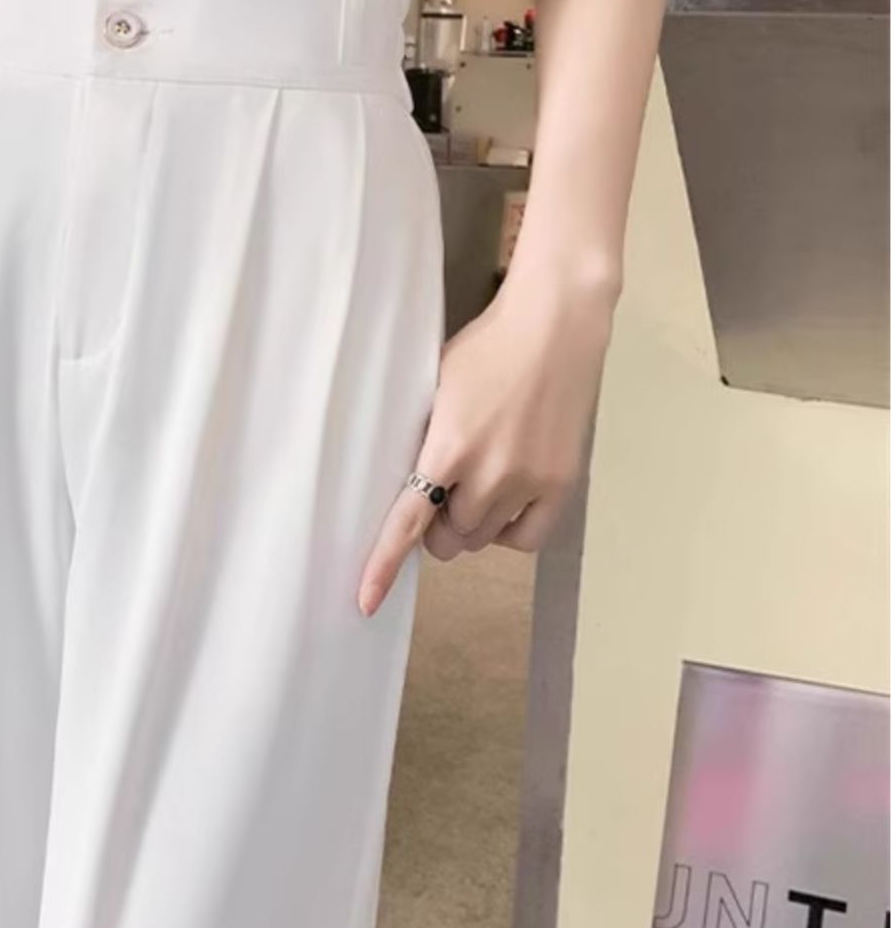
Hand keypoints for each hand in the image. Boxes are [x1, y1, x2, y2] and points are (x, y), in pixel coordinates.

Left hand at [357, 266, 616, 615]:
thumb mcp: (435, 390)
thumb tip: (403, 489)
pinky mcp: (562, 482)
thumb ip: (420, 442)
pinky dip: (509, 529)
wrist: (555, 326)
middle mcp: (491, 472)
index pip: (408, 521)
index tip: (366, 601)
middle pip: (448, 539)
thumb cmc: (487, 350)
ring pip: (483, 540)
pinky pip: (526, 538)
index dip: (384, 565)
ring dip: (471, 524)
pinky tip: (506, 501)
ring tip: (478, 482)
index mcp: (448, 446)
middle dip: (439, 525)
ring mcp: (530, 480)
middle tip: (444, 490)